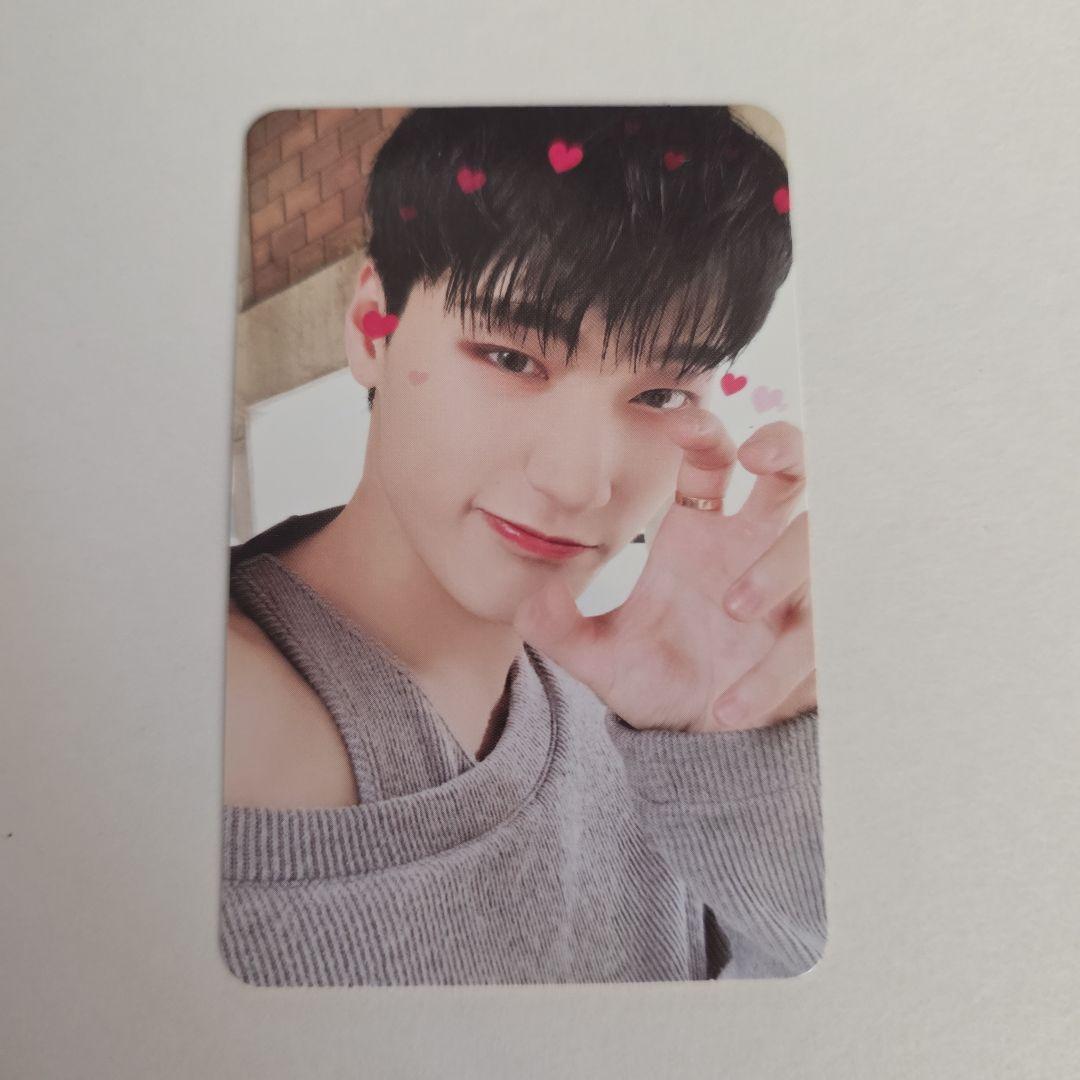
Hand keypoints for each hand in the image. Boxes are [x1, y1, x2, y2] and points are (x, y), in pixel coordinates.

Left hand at [512, 408, 815, 732]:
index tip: (682, 427)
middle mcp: (753, 549)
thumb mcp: (601, 656)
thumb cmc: (656, 681)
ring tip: (733, 608)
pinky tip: (730, 705)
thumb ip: (561, 630)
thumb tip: (528, 603)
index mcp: (702, 533)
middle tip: (760, 459)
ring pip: (811, 546)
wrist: (697, 742)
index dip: (705, 434)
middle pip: (791, 473)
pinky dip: (774, 671)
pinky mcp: (813, 641)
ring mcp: (791, 589)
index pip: (713, 462)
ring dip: (776, 567)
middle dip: (786, 450)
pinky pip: (813, 638)